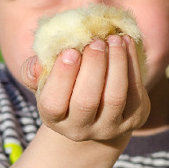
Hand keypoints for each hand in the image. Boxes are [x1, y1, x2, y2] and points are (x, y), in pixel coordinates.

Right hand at [21, 36, 149, 142]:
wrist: (98, 113)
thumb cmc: (65, 88)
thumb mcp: (46, 82)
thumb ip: (34, 71)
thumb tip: (36, 64)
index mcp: (54, 118)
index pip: (53, 104)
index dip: (62, 77)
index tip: (70, 51)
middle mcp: (80, 129)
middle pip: (86, 101)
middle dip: (93, 68)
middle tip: (96, 41)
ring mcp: (109, 126)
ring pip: (114, 96)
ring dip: (115, 63)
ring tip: (113, 39)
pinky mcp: (134, 118)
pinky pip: (134, 90)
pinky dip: (131, 63)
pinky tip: (126, 43)